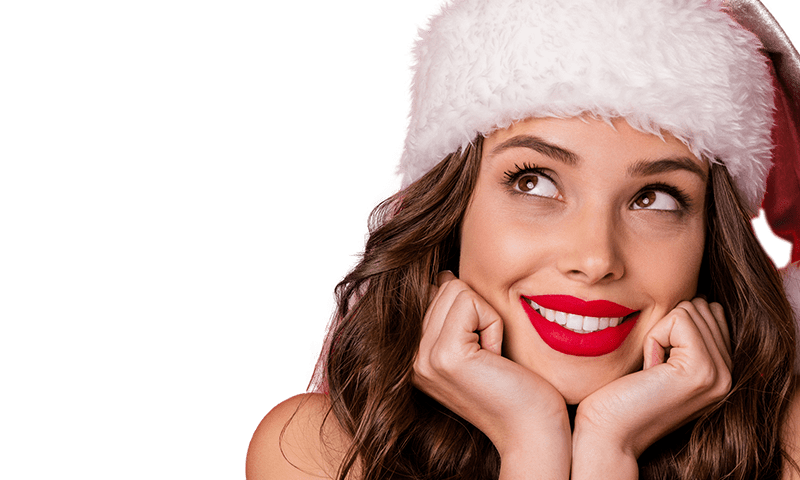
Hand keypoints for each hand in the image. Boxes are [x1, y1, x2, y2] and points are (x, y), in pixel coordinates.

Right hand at [412, 271, 570, 461]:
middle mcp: (412, 358)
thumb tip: (442, 276)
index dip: (469, 310)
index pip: (433, 292)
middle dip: (478, 312)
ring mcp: (424, 358)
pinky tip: (495, 358)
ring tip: (491, 356)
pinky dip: (493, 324)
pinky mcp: (446, 355)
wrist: (531, 432)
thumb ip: (451, 314)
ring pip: (455, 289)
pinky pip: (470, 302)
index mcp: (415, 356)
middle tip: (489, 356)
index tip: (481, 352)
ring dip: (486, 317)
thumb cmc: (514, 387)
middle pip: (444, 286)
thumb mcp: (474, 345)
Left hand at [573, 298, 731, 466]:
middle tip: (653, 367)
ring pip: (690, 310)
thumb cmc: (623, 393)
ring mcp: (719, 374)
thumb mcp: (662, 359)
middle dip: (666, 327)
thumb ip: (685, 335)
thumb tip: (697, 298)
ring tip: (651, 370)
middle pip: (701, 306)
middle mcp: (728, 374)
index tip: (658, 362)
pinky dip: (654, 337)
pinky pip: (679, 319)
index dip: (672, 325)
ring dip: (658, 333)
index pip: (710, 311)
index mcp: (722, 370)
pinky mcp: (702, 370)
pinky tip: (650, 369)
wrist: (610, 431)